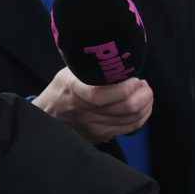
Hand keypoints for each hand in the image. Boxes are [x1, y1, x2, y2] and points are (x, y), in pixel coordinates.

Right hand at [33, 68, 155, 141]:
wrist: (48, 118)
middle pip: (126, 108)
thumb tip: (115, 57)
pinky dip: (142, 115)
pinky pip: (132, 127)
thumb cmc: (61, 91)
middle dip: (143, 94)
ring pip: (133, 118)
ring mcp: (96, 128)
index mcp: (74, 93)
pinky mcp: (104, 136)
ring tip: (143, 92)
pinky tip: (141, 105)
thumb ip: (90, 67)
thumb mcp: (68, 73)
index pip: (101, 96)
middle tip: (142, 84)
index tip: (132, 78)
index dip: (124, 88)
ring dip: (145, 103)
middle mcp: (85, 114)